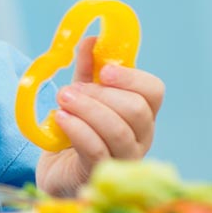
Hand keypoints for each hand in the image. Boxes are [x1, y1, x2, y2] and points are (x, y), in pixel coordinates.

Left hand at [36, 35, 165, 196]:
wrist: (57, 171)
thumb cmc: (76, 132)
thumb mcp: (81, 96)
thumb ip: (87, 70)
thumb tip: (91, 39)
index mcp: (140, 114)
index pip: (154, 91)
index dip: (131, 77)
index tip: (105, 71)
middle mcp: (140, 137)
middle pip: (137, 110)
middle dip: (101, 95)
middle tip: (69, 90)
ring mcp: (123, 158)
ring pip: (118, 130)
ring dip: (87, 110)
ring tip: (62, 101)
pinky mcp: (100, 173)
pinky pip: (96, 150)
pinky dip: (77, 130)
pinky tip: (60, 119)